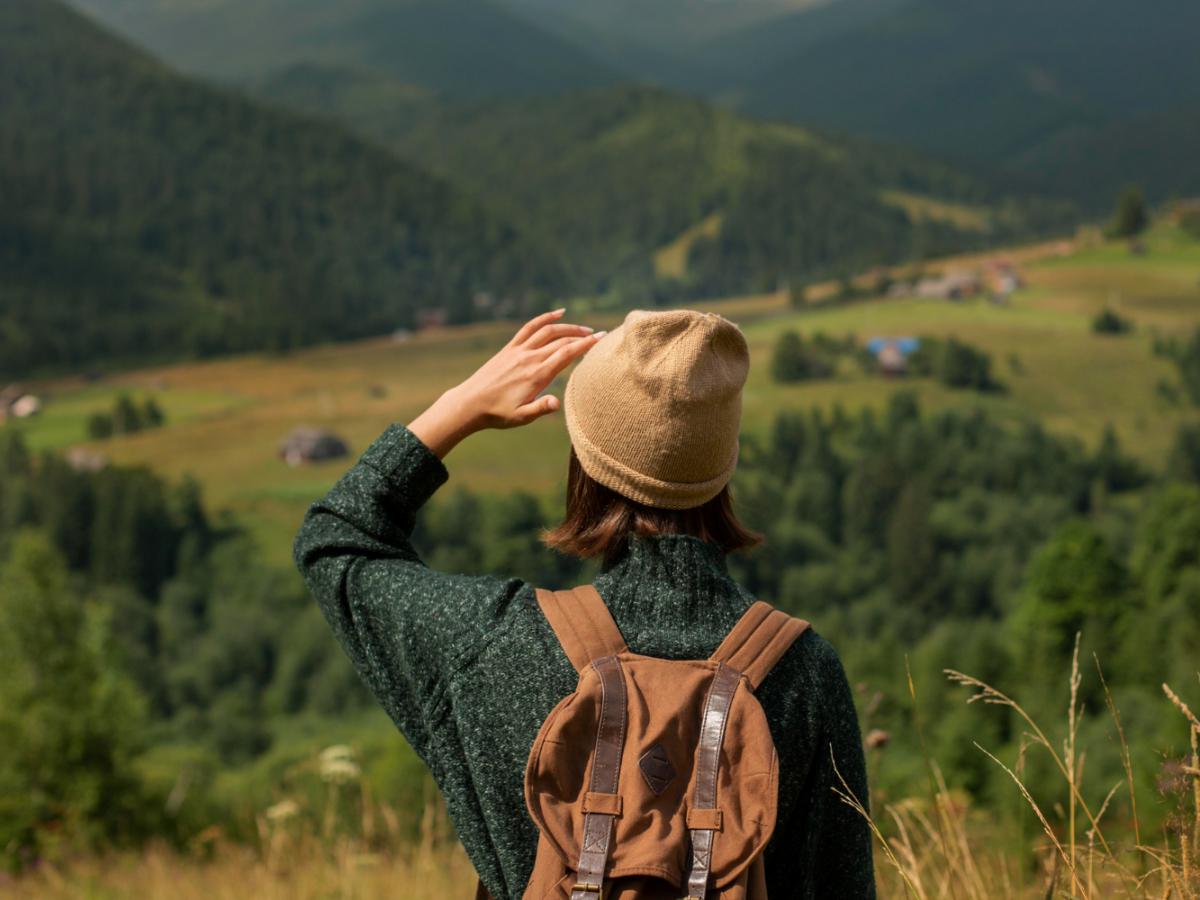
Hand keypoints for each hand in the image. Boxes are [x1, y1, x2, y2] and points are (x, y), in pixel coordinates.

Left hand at [408, 309, 604, 458]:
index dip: (586, 345)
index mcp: (537, 375)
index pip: (567, 354)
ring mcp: (519, 350)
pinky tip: (559, 313)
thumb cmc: (498, 413)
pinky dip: (545, 318)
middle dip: (582, 336)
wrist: (470, 403)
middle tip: (599, 335)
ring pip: (548, 331)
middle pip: (561, 341)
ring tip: (584, 329)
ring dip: (568, 327)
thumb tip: (557, 403)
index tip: (602, 339)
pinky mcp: (510, 348)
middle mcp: (529, 358)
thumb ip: (541, 408)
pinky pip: (530, 327)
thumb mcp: (521, 416)